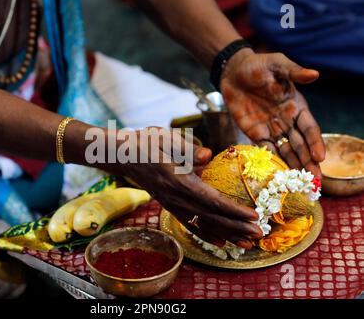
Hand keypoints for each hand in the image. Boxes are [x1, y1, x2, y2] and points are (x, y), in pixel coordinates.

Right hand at [107, 127, 262, 248]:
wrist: (122, 155)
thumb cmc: (145, 143)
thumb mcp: (164, 137)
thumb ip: (186, 147)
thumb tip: (207, 155)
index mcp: (177, 180)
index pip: (210, 199)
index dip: (232, 210)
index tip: (253, 216)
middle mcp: (175, 197)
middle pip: (210, 216)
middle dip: (236, 227)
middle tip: (259, 234)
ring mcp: (171, 204)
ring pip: (202, 224)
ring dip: (226, 235)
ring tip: (247, 244)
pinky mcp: (170, 205)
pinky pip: (190, 224)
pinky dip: (207, 235)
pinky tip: (221, 242)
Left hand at [220, 49, 325, 177]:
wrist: (233, 72)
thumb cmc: (258, 65)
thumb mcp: (277, 64)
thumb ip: (293, 72)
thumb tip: (314, 74)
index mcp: (296, 106)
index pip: (309, 128)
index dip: (315, 143)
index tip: (319, 157)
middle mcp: (287, 121)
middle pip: (300, 145)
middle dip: (308, 162)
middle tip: (315, 180)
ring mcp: (271, 128)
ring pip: (285, 151)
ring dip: (292, 166)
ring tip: (299, 183)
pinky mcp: (254, 133)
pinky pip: (264, 150)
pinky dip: (271, 162)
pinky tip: (276, 175)